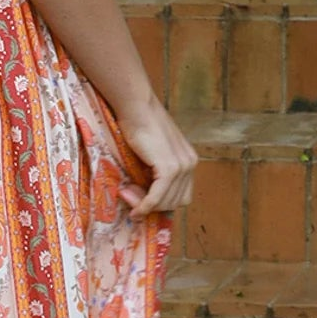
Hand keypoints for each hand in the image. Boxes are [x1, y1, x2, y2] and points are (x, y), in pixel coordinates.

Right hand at [113, 92, 197, 216]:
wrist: (137, 107)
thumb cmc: (139, 124)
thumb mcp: (152, 152)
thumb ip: (153, 171)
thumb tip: (140, 197)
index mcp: (189, 160)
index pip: (181, 195)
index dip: (162, 203)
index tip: (141, 201)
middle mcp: (190, 164)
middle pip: (176, 202)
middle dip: (153, 206)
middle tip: (129, 198)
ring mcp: (182, 166)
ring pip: (166, 202)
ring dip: (145, 205)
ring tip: (126, 196)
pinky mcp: (169, 168)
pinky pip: (157, 196)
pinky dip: (145, 206)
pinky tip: (136, 210)